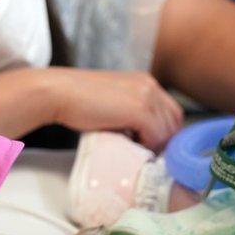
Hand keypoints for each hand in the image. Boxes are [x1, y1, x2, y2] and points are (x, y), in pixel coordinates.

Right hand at [48, 68, 182, 150]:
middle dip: (163, 141)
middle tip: (145, 153)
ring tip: (135, 150)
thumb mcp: (115, 101)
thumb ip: (132, 112)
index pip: (172, 112)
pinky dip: (147, 145)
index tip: (152, 146)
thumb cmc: (80, 101)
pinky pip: (156, 135)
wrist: (60, 93)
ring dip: (154, 145)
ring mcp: (146, 96)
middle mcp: (150, 85)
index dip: (165, 132)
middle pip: (174, 122)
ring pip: (167, 131)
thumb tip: (144, 137)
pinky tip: (130, 145)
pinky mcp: (139, 109)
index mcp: (146, 81)